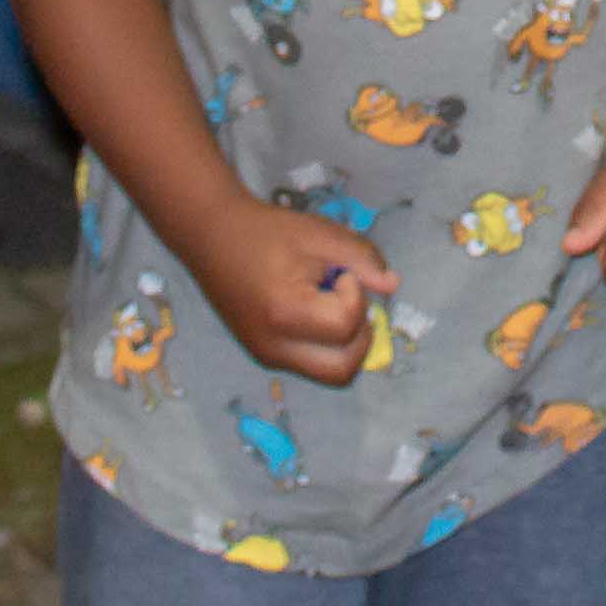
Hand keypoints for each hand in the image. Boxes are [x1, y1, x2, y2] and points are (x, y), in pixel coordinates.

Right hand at [191, 199, 400, 385]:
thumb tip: (393, 286)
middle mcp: (274, 347)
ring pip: (329, 374)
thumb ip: (362, 258)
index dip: (355, 295)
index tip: (339, 271)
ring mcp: (267, 356)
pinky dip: (326, 345)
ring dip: (345, 344)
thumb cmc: (268, 231)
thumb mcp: (321, 234)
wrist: (212, 236)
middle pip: (342, 371)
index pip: (345, 326)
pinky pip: (311, 364)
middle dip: (361, 336)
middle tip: (349, 299)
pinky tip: (315, 309)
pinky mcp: (264, 355)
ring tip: (331, 304)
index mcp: (285, 314)